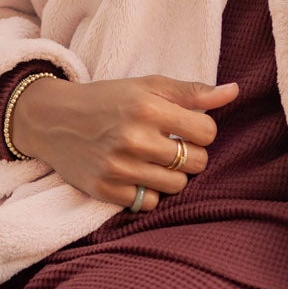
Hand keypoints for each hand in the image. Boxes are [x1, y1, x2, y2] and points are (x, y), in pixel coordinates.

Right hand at [10, 73, 238, 211]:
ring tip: (154, 159)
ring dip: (171, 174)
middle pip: (196, 163)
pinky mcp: (106, 190)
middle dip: (189, 154)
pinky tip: (136, 174)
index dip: (201, 129)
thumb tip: (234, 92)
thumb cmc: (108, 99)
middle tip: (170, 144)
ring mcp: (119, 167)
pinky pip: (150, 203)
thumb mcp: (148, 86)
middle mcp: (134, 139)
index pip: (207, 132)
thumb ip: (192, 91)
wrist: (53, 119)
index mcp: (148, 108)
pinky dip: (148, 191)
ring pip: (177, 186)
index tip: (184, 127)